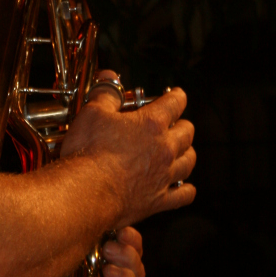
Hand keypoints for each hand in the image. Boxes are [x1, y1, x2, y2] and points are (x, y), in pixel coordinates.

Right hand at [61, 69, 195, 229]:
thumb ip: (105, 93)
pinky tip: (181, 186)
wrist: (86, 192)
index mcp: (151, 123)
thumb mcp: (92, 113)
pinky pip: (184, 195)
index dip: (176, 96)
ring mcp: (164, 175)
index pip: (175, 103)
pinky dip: (185, 189)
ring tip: (180, 152)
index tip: (175, 95)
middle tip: (174, 124)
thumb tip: (109, 77)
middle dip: (182, 125)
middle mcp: (164, 148)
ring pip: (189, 161)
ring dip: (187, 153)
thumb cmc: (88, 152)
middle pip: (187, 132)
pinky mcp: (159, 200)